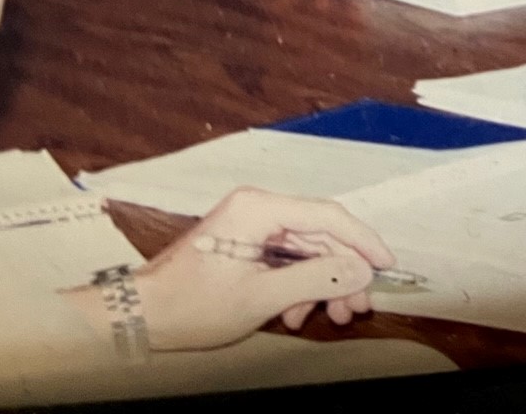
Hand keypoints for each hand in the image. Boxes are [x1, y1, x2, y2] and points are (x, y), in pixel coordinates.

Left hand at [114, 189, 394, 350]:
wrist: (140, 317)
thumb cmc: (191, 305)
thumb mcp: (261, 297)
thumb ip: (316, 279)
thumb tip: (360, 270)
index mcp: (259, 208)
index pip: (327, 216)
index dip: (362, 241)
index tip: (385, 265)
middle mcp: (257, 208)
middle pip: (319, 235)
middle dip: (342, 273)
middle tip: (357, 306)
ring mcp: (250, 225)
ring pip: (306, 250)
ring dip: (322, 284)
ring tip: (332, 316)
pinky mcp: (245, 243)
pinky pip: (286, 259)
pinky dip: (298, 285)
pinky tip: (296, 314)